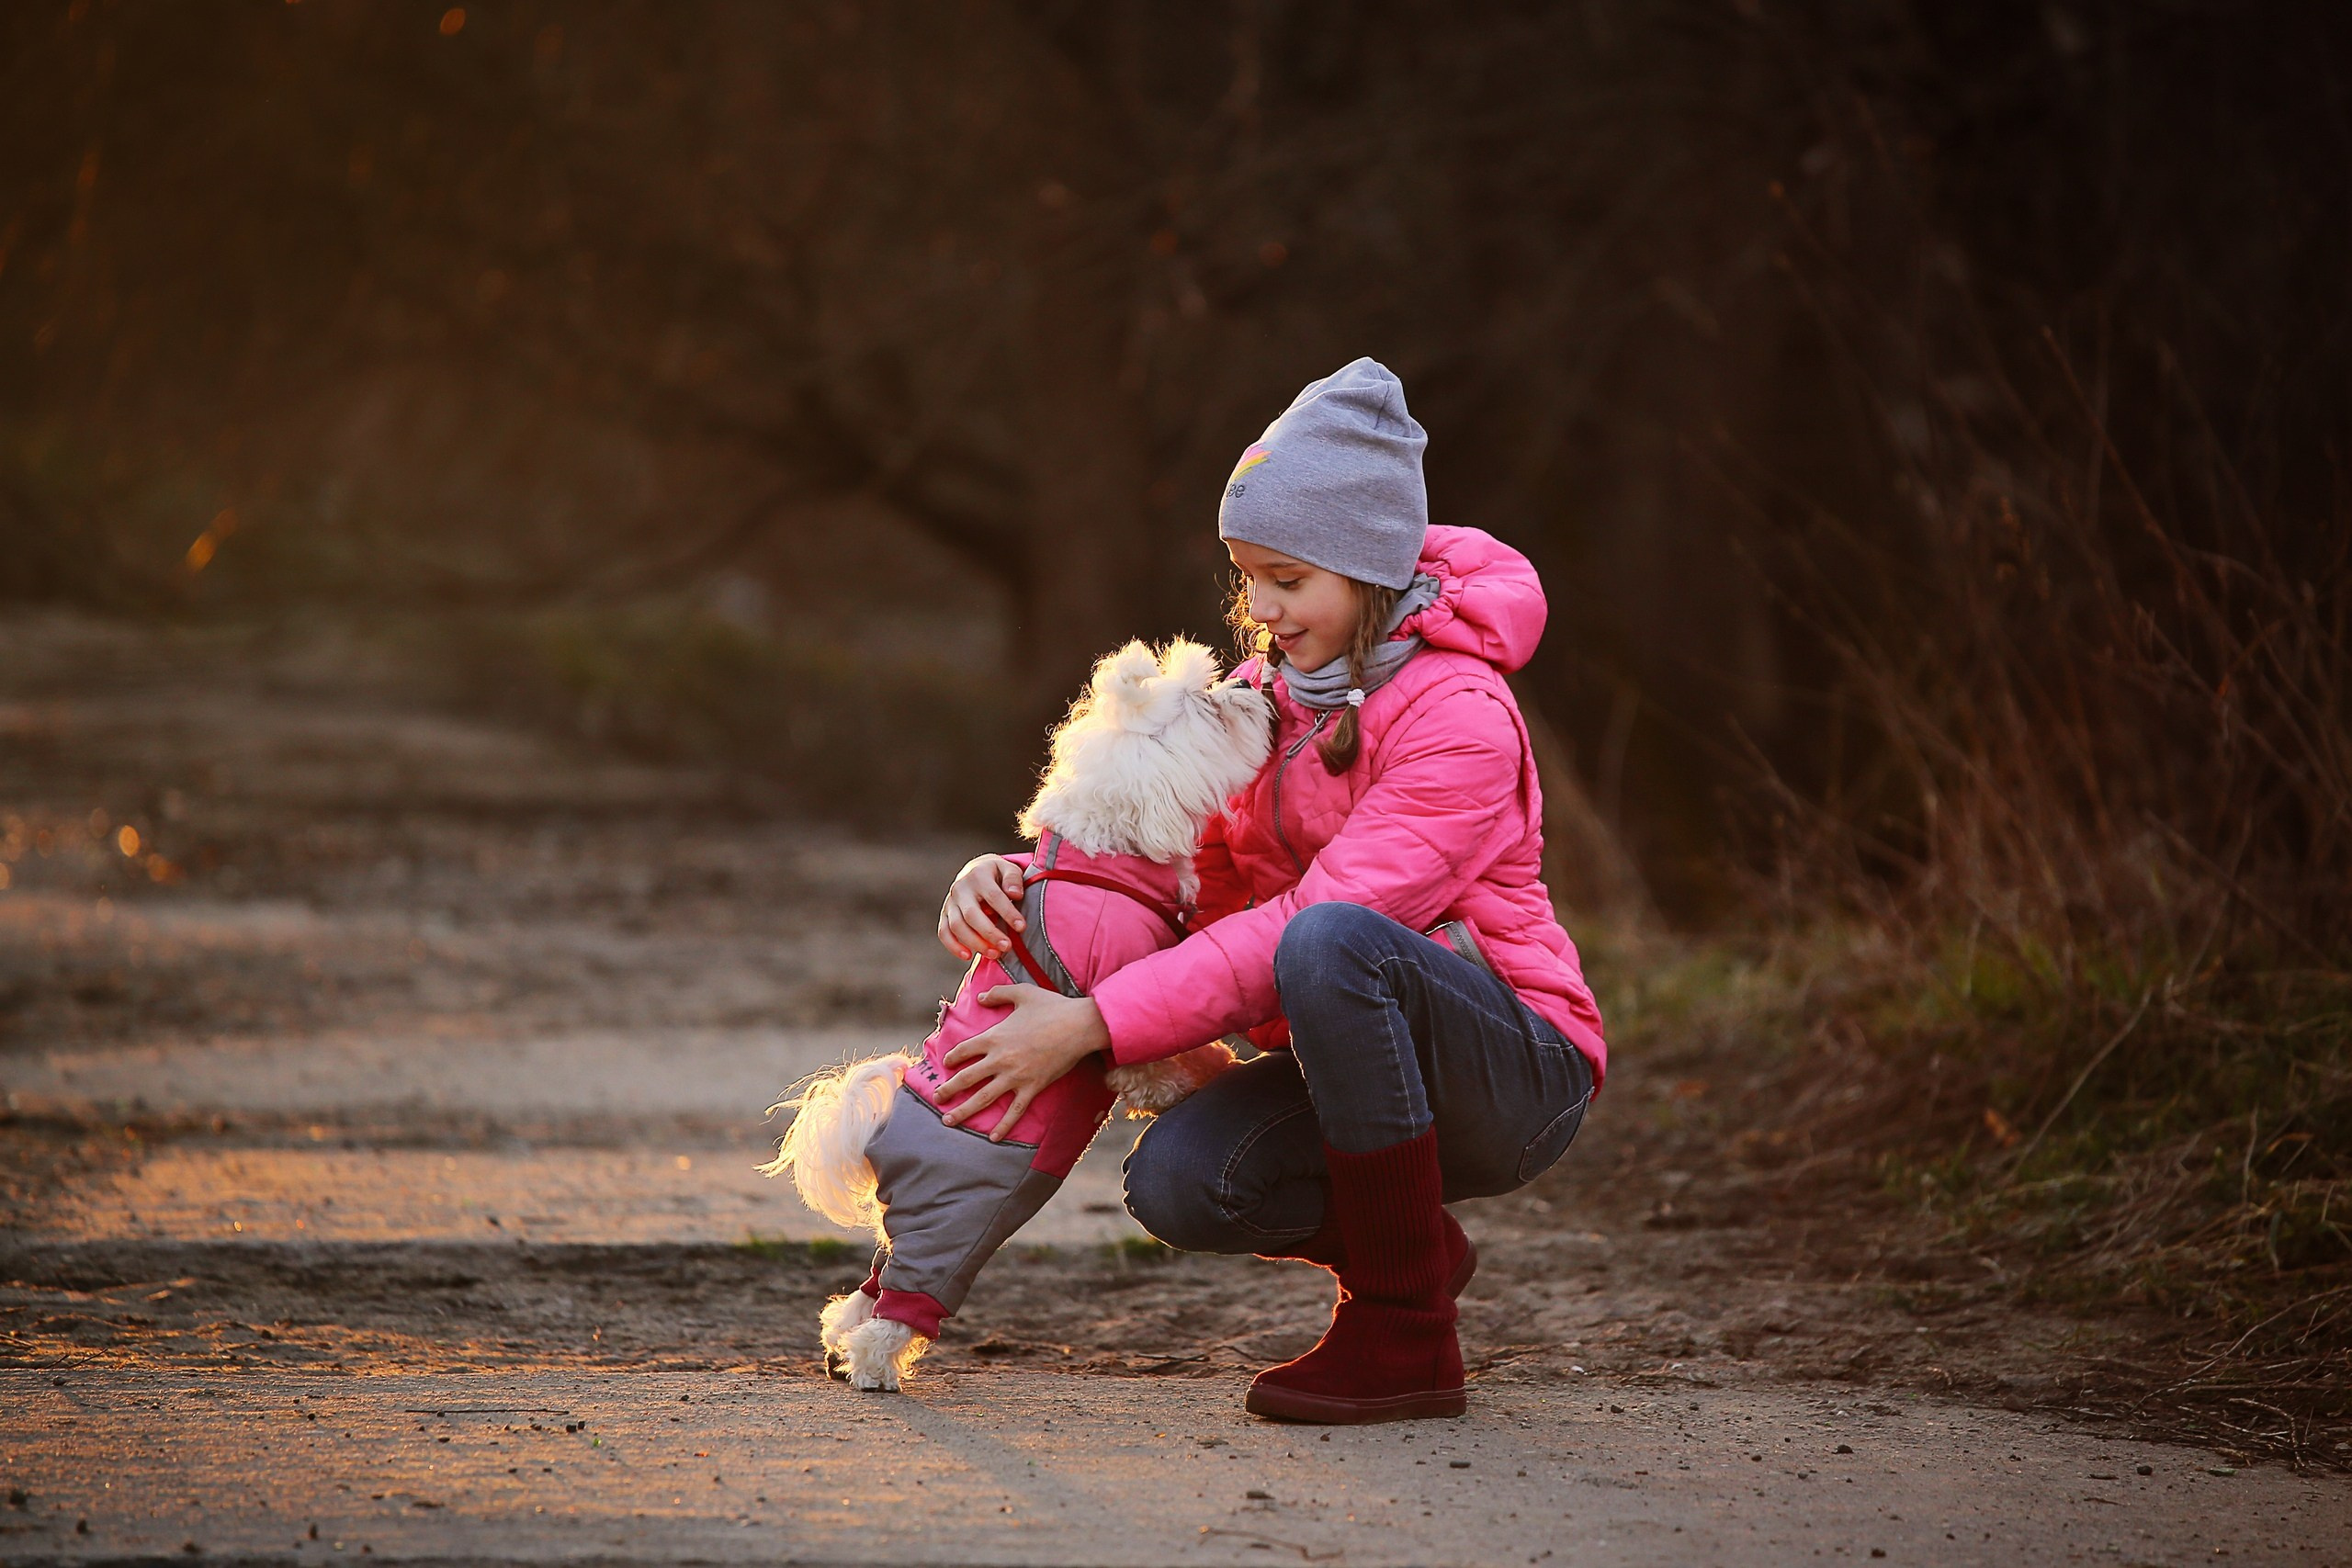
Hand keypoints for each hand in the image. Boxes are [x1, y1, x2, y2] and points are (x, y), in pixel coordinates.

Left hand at [935, 985, 1109, 1138]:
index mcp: (994, 1037)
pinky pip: (1015, 1111)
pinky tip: (993, 1138)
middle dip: (948, 1089)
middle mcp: (1000, 1059)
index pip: (964, 1050)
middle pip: (966, 1078)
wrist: (1079, 1026)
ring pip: (983, 1098)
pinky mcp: (1032, 1087)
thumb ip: (998, 993)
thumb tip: (981, 997)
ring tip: (948, 1120)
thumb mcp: (1022, 992)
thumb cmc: (1052, 1006)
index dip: (952, 1057)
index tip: (946, 1063)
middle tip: (936, 1098)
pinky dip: (1003, 1126)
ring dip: (964, 1111)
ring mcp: (1015, 1076)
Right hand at [938, 853, 1025, 960]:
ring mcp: (950, 902)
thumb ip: (1013, 879)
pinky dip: (953, 946)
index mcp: (979, 875)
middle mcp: (961, 888)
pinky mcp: (945, 914)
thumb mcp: (1008, 869)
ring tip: (995, 954)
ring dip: (975, 943)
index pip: (994, 896)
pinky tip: (968, 956)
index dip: (1008, 913)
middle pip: (972, 914)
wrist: (975, 871)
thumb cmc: (997, 874)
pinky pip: (944, 932)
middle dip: (990, 933)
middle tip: (1007, 946)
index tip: (1021, 927)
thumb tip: (1015, 894)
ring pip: (957, 926)